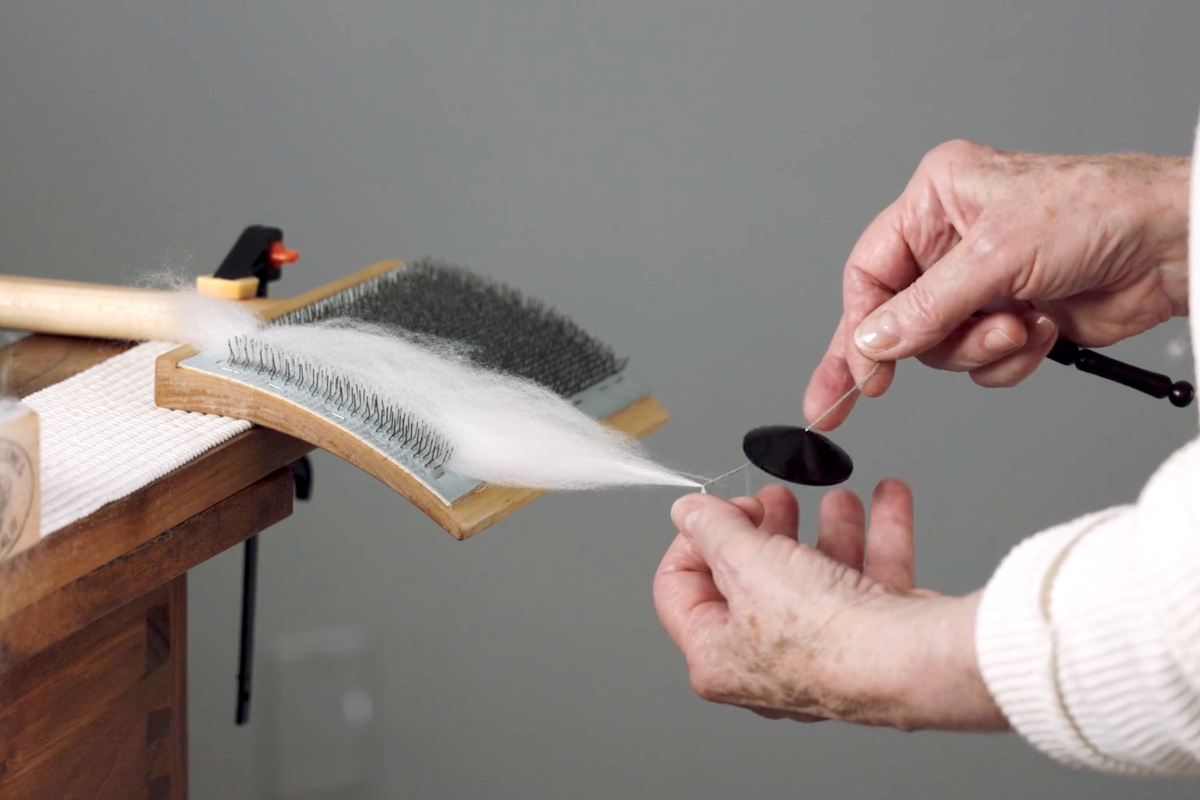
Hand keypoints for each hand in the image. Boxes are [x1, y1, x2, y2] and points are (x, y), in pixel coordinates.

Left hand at [653, 481, 1008, 730]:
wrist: (911, 659)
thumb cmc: (825, 633)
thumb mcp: (746, 559)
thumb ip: (712, 527)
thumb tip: (688, 512)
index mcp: (716, 657)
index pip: (679, 590)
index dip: (695, 539)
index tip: (720, 510)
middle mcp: (766, 664)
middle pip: (752, 579)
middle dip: (769, 527)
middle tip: (776, 498)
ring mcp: (822, 654)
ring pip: (818, 575)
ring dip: (830, 526)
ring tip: (838, 497)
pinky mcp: (872, 640)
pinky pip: (870, 578)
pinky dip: (879, 535)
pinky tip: (888, 499)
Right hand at [804, 141, 1190, 429]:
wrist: (1174, 245)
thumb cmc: (1098, 212)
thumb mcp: (996, 257)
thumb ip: (925, 307)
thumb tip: (871, 341)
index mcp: (937, 202)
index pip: (869, 271)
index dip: (860, 324)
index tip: (860, 371)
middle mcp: (953, 240)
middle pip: (901, 316)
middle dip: (931, 340)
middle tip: (896, 377)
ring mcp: (983, 282)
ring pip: (942, 345)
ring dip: (981, 348)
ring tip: (1020, 327)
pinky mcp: (1012, 316)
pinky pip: (983, 361)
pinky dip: (1012, 357)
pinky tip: (1043, 328)